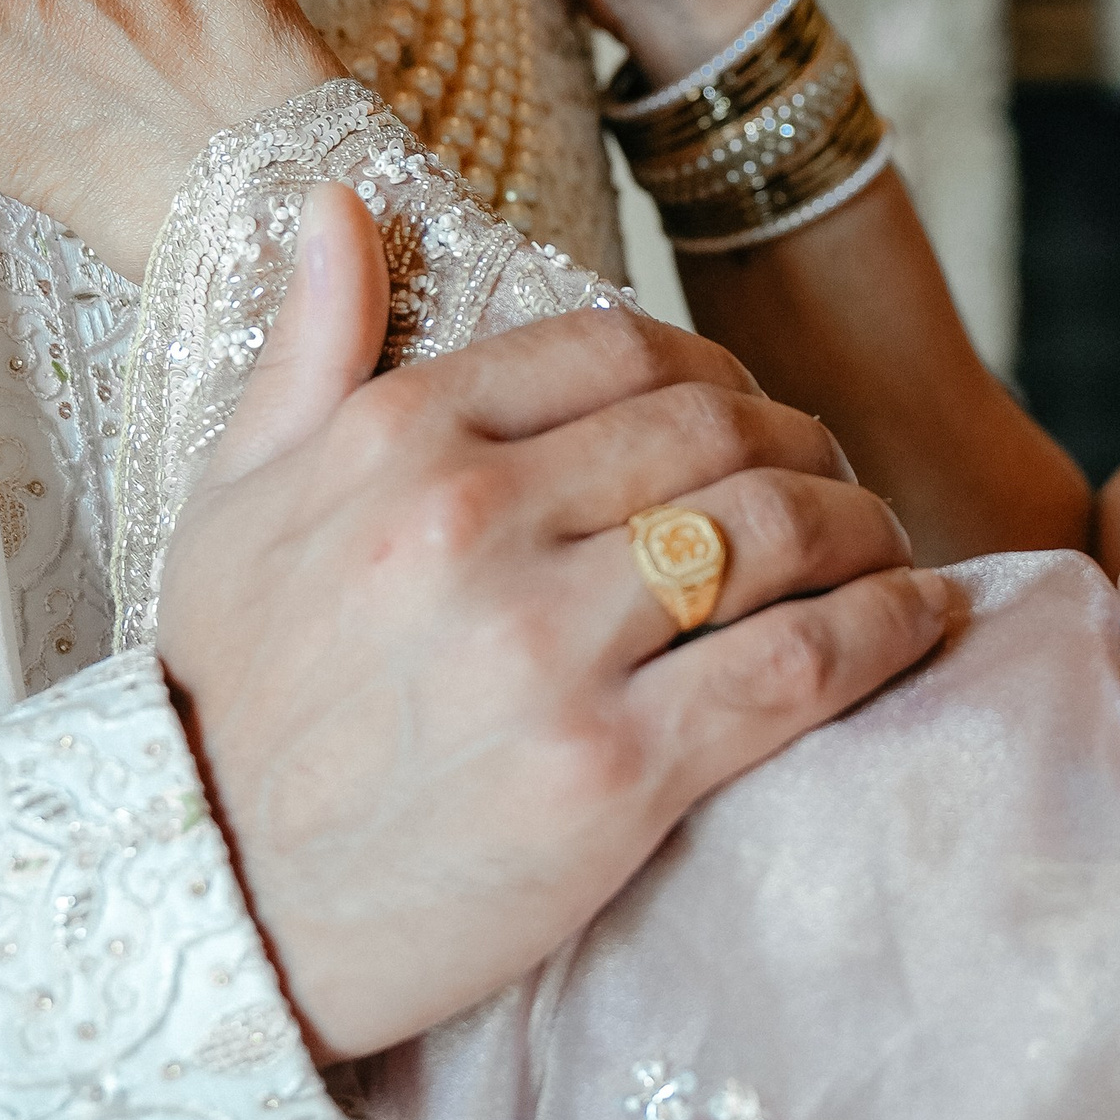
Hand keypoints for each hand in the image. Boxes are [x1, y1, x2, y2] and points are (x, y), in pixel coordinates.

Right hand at [162, 185, 957, 1057]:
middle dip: (806, 446)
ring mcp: (548, 649)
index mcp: (397, 440)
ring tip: (885, 550)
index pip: (617, 346)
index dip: (713, 367)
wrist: (202, 919)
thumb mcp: (226, 507)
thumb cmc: (223, 707)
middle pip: (720, 430)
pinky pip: (799, 665)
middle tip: (835, 484)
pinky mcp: (613, 773)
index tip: (746, 410)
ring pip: (779, 531)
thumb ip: (306, 349)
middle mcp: (476, 523)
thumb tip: (343, 201)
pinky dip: (885, 630)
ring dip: (865, 529)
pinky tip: (917, 621)